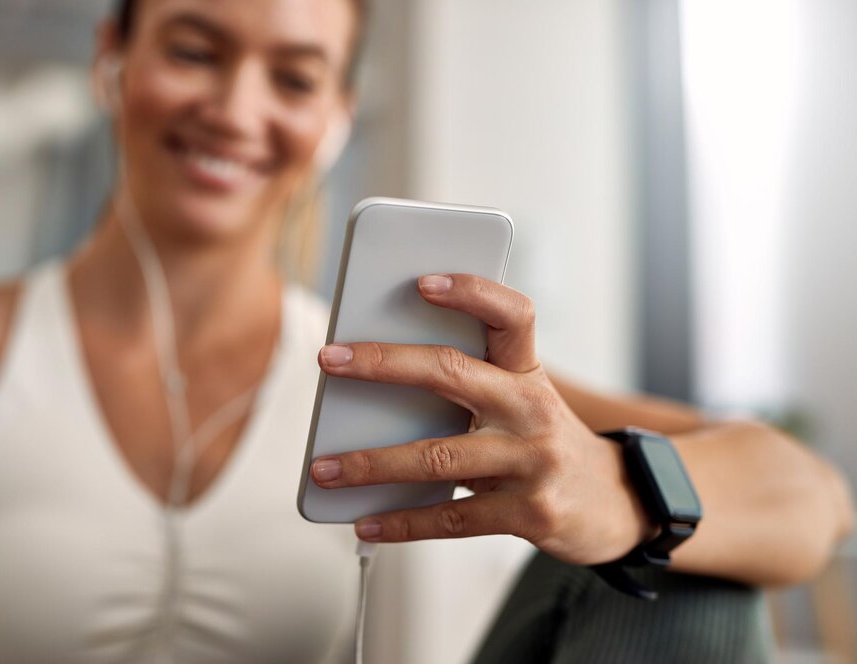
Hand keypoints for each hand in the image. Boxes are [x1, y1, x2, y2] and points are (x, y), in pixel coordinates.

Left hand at [310, 274, 652, 564]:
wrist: (620, 504)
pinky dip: (400, 522)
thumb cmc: (546, 441)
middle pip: (452, 373)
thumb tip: (375, 394)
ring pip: (438, 456)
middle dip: (383, 364)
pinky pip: (450, 518)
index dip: (470, 292)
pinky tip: (364, 522)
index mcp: (529, 372)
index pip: (511, 314)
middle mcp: (533, 409)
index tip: (421, 282)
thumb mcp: (522, 402)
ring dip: (372, 463)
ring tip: (324, 468)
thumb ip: (470, 388)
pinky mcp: (529, 513)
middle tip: (329, 360)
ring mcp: (533, 462)